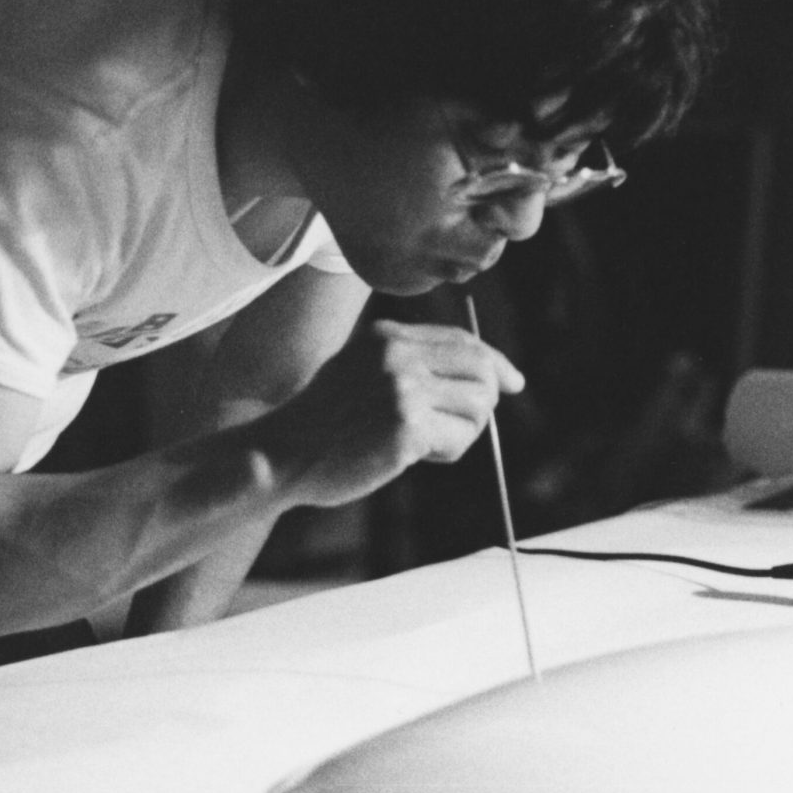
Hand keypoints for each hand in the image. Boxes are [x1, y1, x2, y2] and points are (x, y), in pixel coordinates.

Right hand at [251, 319, 524, 507]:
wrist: (279, 455)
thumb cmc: (323, 425)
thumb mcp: (362, 372)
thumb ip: (412, 365)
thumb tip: (486, 378)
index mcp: (387, 335)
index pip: (462, 340)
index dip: (495, 362)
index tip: (513, 382)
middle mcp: (397, 354)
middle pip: (481, 369)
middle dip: (485, 401)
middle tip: (463, 427)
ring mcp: (402, 388)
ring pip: (478, 406)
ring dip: (462, 433)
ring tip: (423, 444)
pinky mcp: (407, 426)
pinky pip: (460, 437)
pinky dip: (448, 452)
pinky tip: (414, 457)